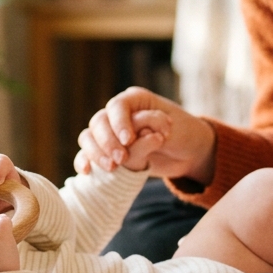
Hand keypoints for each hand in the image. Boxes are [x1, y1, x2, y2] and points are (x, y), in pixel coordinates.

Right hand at [74, 86, 216, 183]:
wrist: (189, 152)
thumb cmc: (182, 133)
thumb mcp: (171, 127)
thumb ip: (149, 128)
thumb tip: (132, 139)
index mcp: (134, 100)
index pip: (117, 106)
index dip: (119, 123)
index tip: (129, 140)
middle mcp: (118, 114)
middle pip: (99, 122)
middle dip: (108, 142)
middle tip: (122, 159)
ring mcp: (110, 133)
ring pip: (89, 137)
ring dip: (96, 152)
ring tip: (112, 168)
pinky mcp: (107, 152)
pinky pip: (87, 153)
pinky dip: (84, 161)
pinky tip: (86, 172)